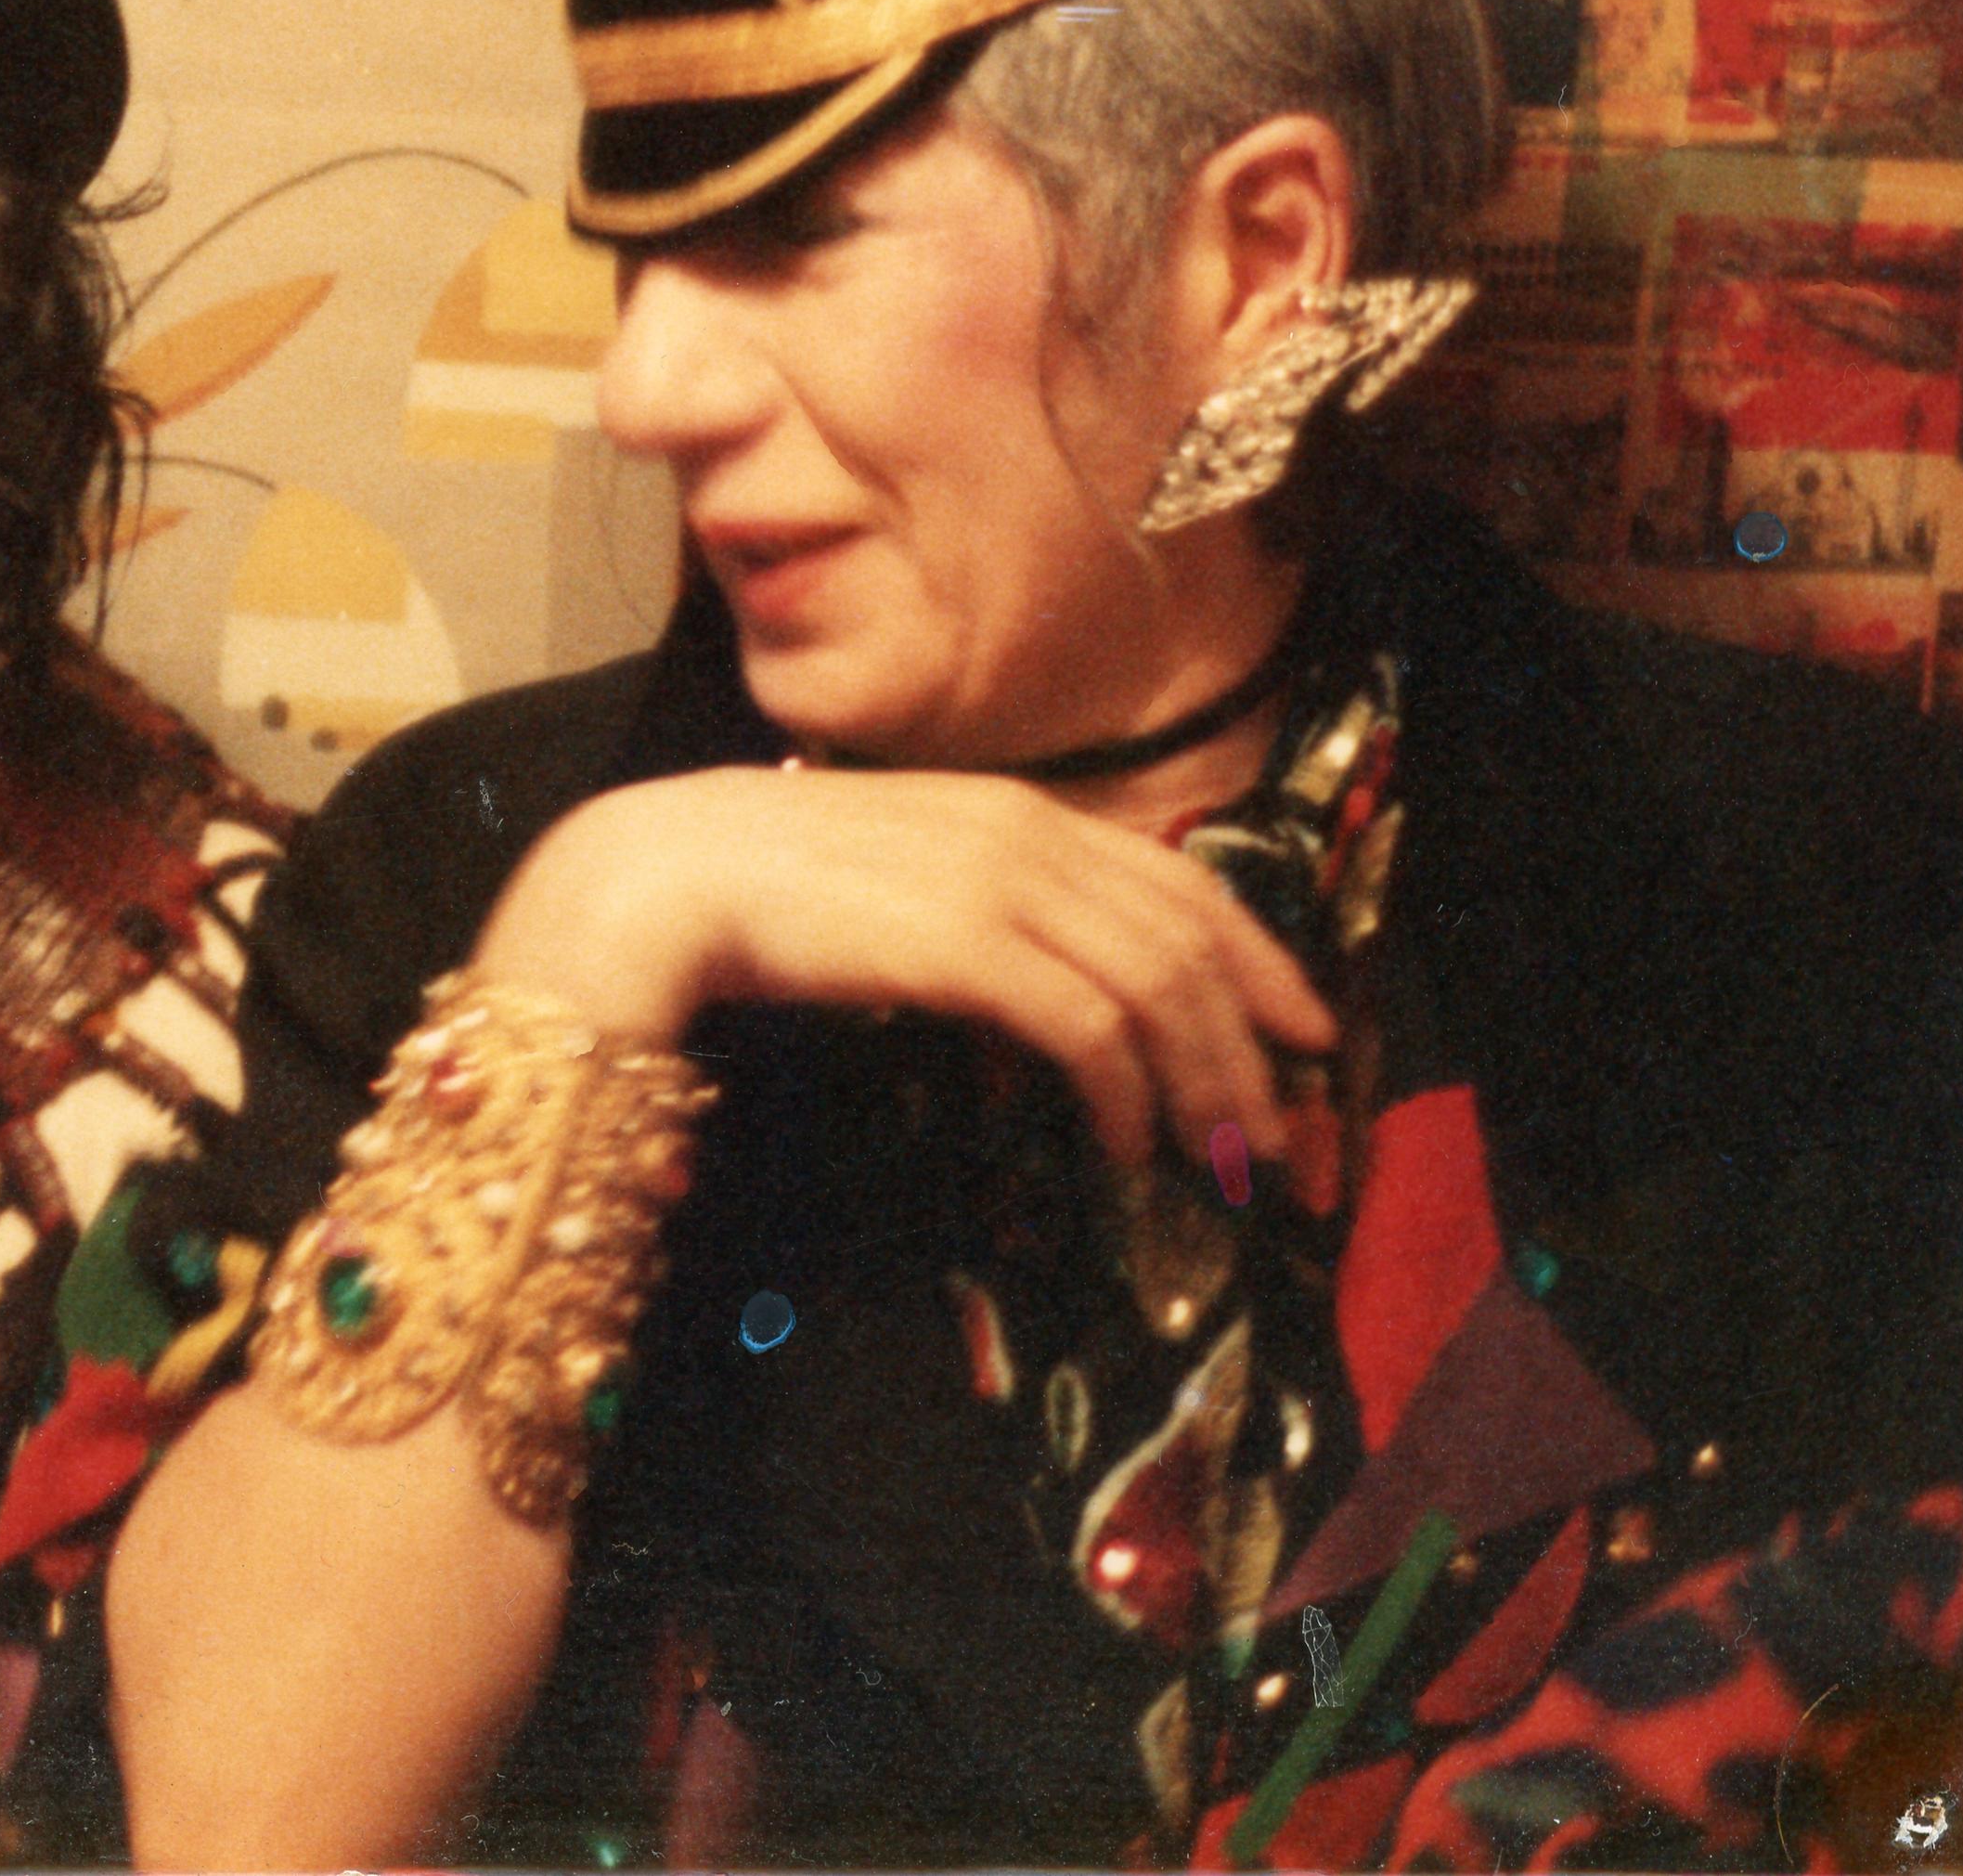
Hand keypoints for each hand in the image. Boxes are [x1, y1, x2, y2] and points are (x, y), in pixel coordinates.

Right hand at [468, 763, 1336, 1173]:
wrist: (656, 877)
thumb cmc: (755, 887)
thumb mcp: (897, 874)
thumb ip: (978, 901)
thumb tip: (1047, 977)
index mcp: (1013, 807)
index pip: (1180, 876)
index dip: (1259, 956)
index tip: (1306, 1029)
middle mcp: (1024, 831)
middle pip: (1187, 935)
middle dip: (1250, 1040)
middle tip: (1277, 1131)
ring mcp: (996, 882)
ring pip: (1156, 983)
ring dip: (1202, 1080)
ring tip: (1215, 1156)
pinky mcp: (965, 942)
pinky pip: (1087, 1023)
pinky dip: (1123, 1091)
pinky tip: (1119, 1144)